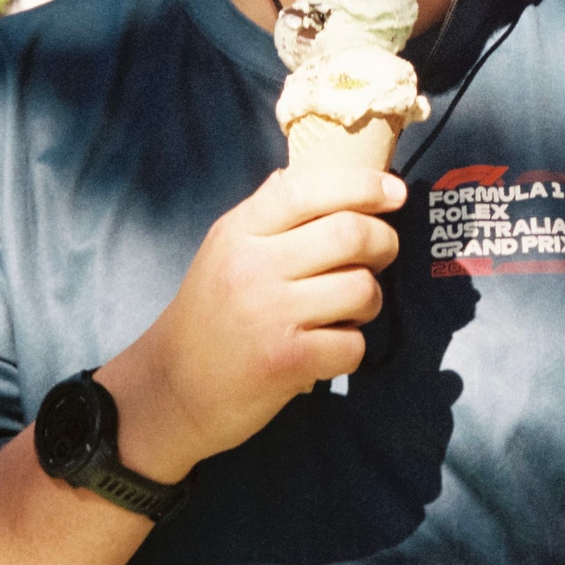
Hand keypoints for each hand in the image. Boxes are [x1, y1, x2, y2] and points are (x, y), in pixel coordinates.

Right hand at [98, 168, 403, 482]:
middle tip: (382, 254)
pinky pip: (353, 344)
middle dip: (384, 242)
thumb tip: (297, 173)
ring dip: (371, 300)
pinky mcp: (286, 362)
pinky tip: (328, 348)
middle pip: (351, 234)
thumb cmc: (208, 316)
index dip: (362, 185)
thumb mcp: (222, 251)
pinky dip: (351, 348)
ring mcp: (270, 315)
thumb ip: (264, 212)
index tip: (395, 191)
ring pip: (361, 289)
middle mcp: (253, 266)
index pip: (308, 189)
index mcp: (239, 231)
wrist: (170, 391)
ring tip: (349, 309)